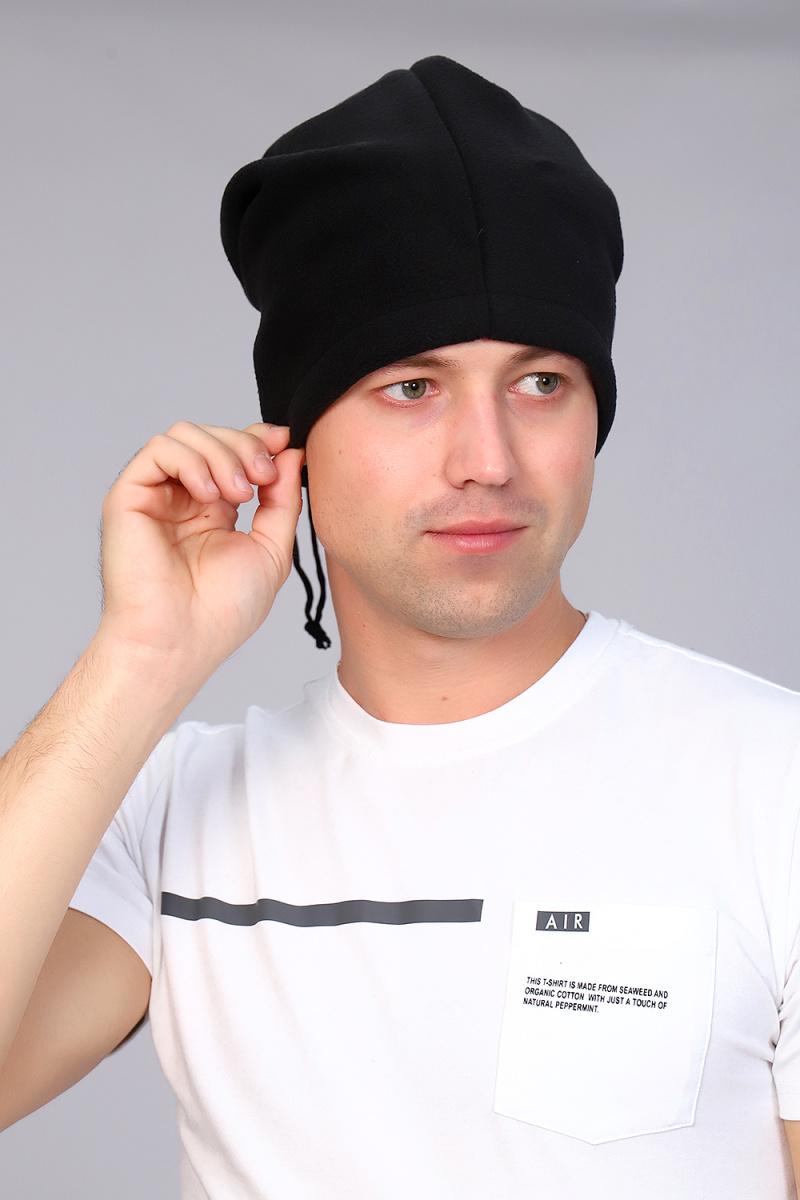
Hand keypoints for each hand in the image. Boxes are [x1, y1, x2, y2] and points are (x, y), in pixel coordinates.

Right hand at [98, 421, 302, 676]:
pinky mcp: (129, 496)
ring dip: (222, 453)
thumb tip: (292, 453)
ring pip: (185, 434)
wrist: (182, 641)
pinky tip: (208, 494)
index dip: (259, 439)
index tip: (286, 444)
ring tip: (239, 492)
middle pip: (213, 436)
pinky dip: (191, 460)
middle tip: (264, 475)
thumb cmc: (221, 612)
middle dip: (246, 445)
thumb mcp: (271, 548)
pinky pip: (159, 450)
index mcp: (214, 509)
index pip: (233, 451)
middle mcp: (183, 498)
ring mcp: (156, 496)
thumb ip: (282, 499)